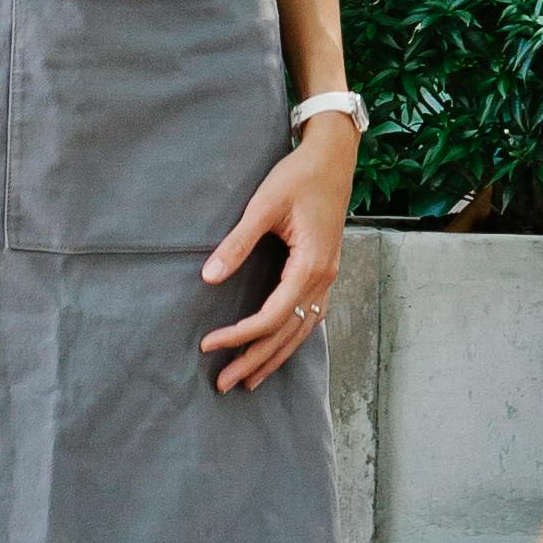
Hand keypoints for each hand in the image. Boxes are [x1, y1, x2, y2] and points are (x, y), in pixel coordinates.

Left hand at [203, 117, 354, 392]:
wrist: (333, 157)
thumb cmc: (298, 176)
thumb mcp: (263, 205)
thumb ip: (237, 243)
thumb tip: (209, 277)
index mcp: (310, 265)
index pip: (271, 317)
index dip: (239, 335)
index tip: (209, 344)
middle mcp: (323, 279)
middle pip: (286, 333)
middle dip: (254, 360)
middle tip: (223, 385)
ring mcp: (328, 277)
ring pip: (301, 330)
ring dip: (274, 357)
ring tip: (249, 381)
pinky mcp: (325, 271)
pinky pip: (310, 316)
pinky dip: (291, 338)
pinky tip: (278, 348)